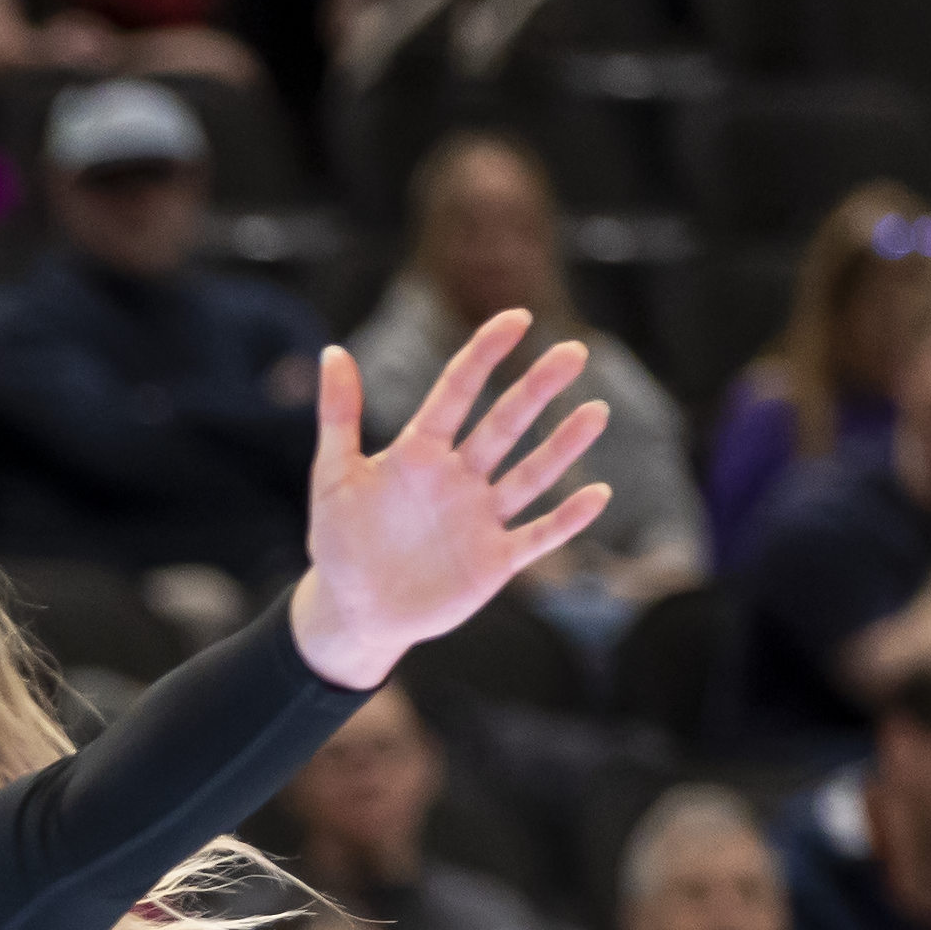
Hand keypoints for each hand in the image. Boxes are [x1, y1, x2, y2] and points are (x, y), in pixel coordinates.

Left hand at [282, 306, 610, 688]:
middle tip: (573, 352)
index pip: (456, 392)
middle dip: (536, 390)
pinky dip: (566, 520)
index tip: (516, 318)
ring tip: (595, 413)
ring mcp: (480, 518)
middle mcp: (459, 478)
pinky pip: (537, 536)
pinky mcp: (494, 561)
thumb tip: (332, 351)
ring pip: (530, 475)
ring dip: (563, 447)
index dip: (484, 355)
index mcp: (419, 453)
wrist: (351, 611)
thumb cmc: (340, 541)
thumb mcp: (332, 478)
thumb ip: (338, 417)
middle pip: (504, 425)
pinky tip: (598, 495)